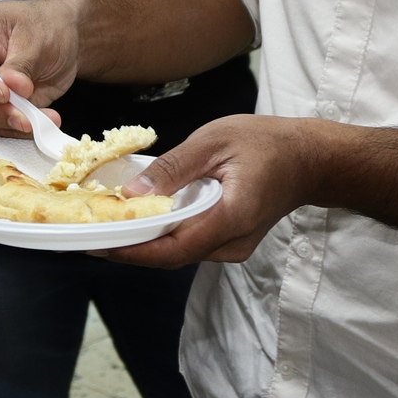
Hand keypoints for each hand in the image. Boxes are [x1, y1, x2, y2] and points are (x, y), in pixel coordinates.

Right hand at [0, 0, 85, 132]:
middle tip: (21, 115)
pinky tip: (41, 121)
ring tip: (35, 121)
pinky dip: (16, 128)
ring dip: (5, 123)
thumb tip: (14, 86)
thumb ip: (22, 64)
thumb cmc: (45, 25)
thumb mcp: (37, 38)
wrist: (65, 39)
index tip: (1, 93)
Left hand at [101, 115, 326, 268]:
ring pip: (178, 253)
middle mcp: (232, 242)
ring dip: (142, 243)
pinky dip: (161, 236)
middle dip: (128, 248)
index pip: (174, 248)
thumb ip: (173, 169)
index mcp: (231, 217)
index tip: (97, 243)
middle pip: (171, 256)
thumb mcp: (215, 141)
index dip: (132, 251)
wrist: (308, 160)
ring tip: (106, 223)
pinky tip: (139, 218)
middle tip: (89, 231)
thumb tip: (131, 194)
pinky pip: (188, 245)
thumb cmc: (266, 143)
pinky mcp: (229, 243)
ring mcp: (232, 247)